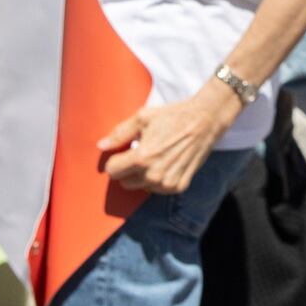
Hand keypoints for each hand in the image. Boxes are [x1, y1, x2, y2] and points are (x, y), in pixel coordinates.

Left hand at [97, 84, 239, 195]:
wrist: (204, 121)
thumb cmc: (172, 116)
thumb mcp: (142, 118)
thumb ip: (119, 133)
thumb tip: (101, 146)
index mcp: (142, 158)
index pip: (112, 171)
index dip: (115, 160)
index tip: (123, 152)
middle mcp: (153, 175)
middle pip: (124, 183)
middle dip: (128, 169)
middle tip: (140, 152)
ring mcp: (167, 183)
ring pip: (141, 187)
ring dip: (143, 176)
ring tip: (156, 156)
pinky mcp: (179, 187)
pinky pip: (158, 190)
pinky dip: (159, 179)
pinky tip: (167, 163)